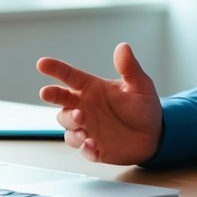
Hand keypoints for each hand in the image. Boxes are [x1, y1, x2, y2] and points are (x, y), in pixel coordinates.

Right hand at [37, 43, 161, 164]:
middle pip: (61, 101)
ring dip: (71, 124)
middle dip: (53, 96)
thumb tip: (123, 47)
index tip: (42, 64)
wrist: (154, 135)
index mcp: (92, 88)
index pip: (69, 76)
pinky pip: (82, 149)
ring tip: (83, 125)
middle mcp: (85, 107)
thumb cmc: (143, 107)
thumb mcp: (140, 86)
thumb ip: (129, 68)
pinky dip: (84, 147)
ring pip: (67, 125)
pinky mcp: (94, 147)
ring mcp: (87, 127)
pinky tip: (92, 144)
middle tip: (48, 93)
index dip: (55, 69)